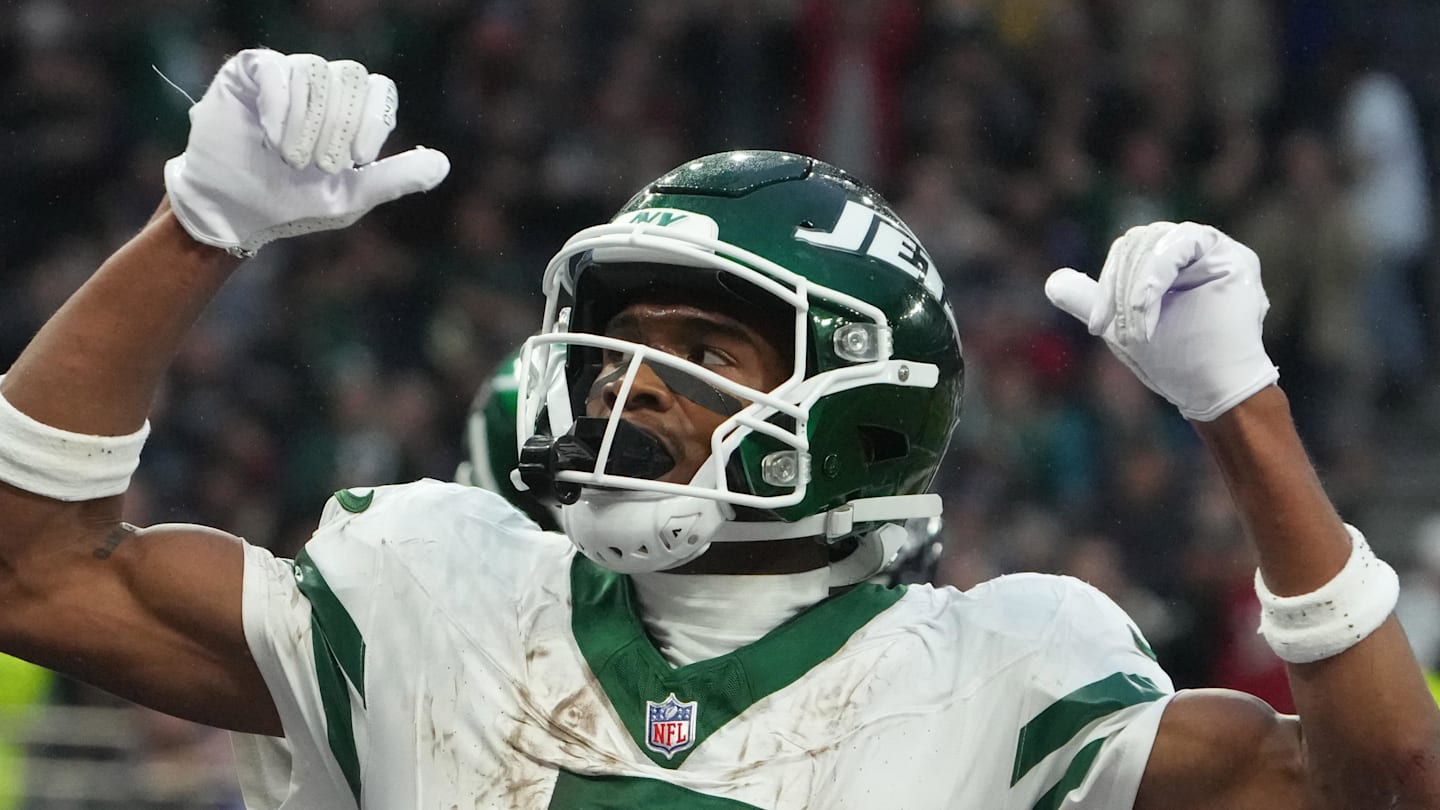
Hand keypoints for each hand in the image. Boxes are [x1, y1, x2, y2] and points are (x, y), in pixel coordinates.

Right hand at [164, 49, 449, 255]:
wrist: (234, 212)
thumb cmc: (292, 204)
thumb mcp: (350, 197)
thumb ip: (395, 178)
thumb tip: (443, 164)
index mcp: (349, 110)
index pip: (378, 89)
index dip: (374, 120)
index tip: (360, 159)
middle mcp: (321, 86)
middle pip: (351, 76)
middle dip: (340, 127)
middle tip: (319, 167)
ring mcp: (285, 75)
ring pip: (315, 72)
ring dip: (307, 124)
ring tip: (290, 159)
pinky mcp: (248, 73)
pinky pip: (276, 70)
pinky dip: (280, 108)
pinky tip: (272, 139)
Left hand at [1045, 221, 1277, 420]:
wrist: (1211, 390)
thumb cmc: (1173, 362)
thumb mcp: (1120, 327)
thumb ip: (1090, 301)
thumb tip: (1053, 282)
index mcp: (1166, 263)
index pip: (1127, 250)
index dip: (1107, 283)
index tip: (1097, 328)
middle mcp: (1192, 251)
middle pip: (1137, 241)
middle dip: (1119, 286)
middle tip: (1118, 332)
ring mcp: (1215, 251)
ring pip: (1156, 241)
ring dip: (1136, 287)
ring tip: (1138, 331)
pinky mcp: (1234, 257)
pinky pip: (1184, 242)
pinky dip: (1155, 276)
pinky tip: (1146, 310)